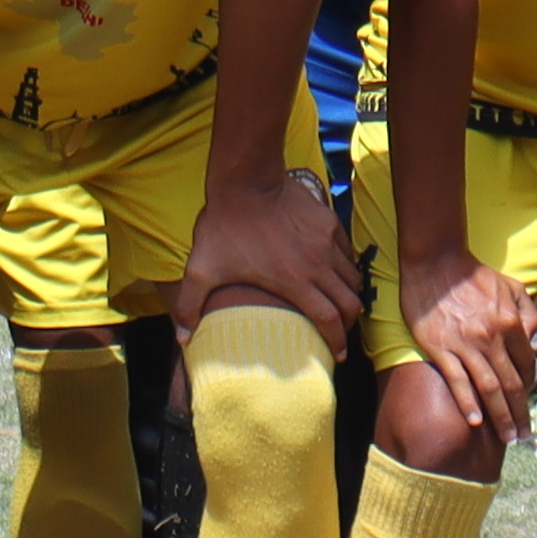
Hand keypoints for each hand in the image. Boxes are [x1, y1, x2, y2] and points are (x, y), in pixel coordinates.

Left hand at [175, 164, 362, 349]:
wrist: (244, 182)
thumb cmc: (223, 227)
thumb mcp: (200, 269)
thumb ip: (189, 305)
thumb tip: (183, 339)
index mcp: (294, 282)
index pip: (328, 321)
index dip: (336, 342)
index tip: (337, 355)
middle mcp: (318, 265)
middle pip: (350, 304)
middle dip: (348, 324)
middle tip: (340, 333)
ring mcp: (327, 243)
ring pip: (353, 278)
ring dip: (349, 295)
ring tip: (339, 304)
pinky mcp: (329, 223)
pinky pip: (348, 252)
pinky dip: (346, 267)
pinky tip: (334, 271)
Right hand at [399, 244, 536, 450]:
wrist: (435, 261)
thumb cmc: (472, 273)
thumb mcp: (510, 285)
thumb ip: (527, 310)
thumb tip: (533, 336)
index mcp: (511, 322)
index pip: (526, 364)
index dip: (528, 387)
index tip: (525, 403)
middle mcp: (492, 337)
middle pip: (511, 383)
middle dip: (519, 412)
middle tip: (523, 434)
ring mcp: (466, 344)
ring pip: (489, 388)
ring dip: (500, 416)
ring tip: (506, 436)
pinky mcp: (440, 347)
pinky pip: (458, 380)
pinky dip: (468, 402)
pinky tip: (475, 420)